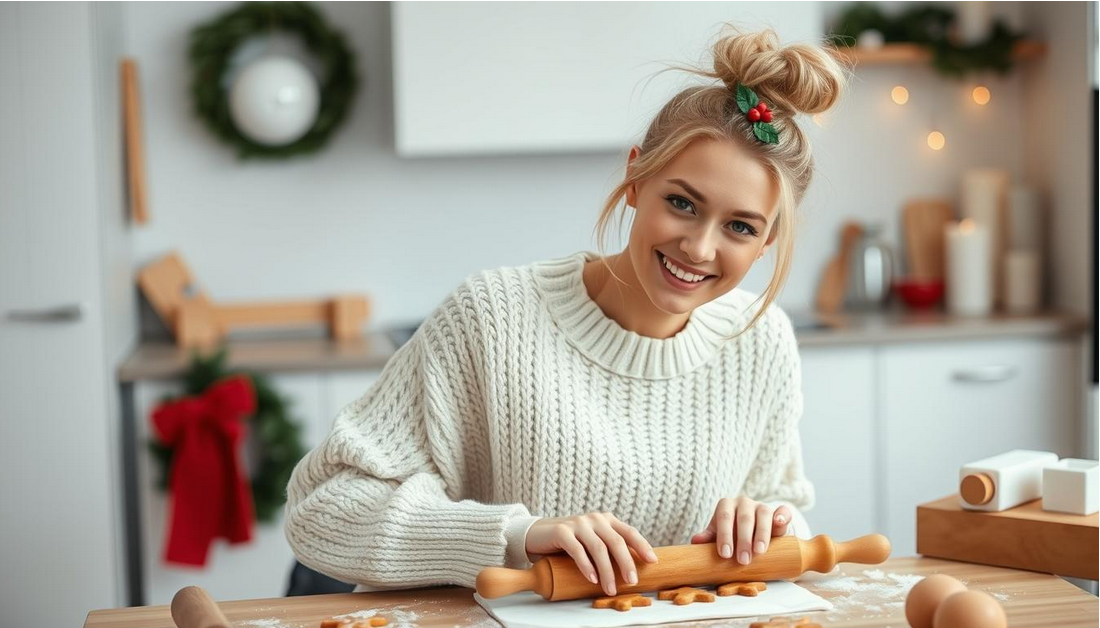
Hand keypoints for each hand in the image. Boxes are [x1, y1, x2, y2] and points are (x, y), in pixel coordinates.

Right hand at [524, 512, 658, 595]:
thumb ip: (608, 549)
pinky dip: (586, 566)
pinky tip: (592, 579)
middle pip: (616, 541)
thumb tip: (632, 571)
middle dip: (626, 563)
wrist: (537, 534)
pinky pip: (577, 550)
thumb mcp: (592, 542)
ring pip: (598, 548)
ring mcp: (578, 524)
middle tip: (632, 581)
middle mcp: (595, 519)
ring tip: (610, 588)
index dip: (642, 545)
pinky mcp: (562, 531)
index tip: (653, 561)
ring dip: (607, 571)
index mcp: (606, 520)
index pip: (629, 532)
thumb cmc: (570, 543)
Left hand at [689, 496, 790, 564]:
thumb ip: (709, 538)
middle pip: (744, 518)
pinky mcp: (778, 513)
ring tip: (759, 551)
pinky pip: (783, 510)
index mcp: (726, 506)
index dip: (724, 535)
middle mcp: (743, 502)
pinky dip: (783, 515)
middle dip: (743, 540)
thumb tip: (695, 541)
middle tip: (743, 560)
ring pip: (763, 514)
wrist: (753, 535)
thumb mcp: (720, 536)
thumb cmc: (731, 536)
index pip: (723, 517)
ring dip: (761, 533)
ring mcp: (762, 506)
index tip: (725, 554)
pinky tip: (780, 522)